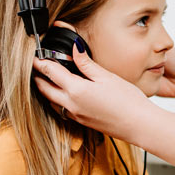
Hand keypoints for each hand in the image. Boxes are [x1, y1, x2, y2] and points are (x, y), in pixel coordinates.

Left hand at [33, 46, 151, 139]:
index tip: (36, 55)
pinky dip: (55, 100)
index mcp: (76, 90)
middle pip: (44, 88)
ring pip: (50, 101)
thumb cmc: (127, 101)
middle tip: (36, 65)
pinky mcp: (81, 122)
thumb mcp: (107, 77)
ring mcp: (75, 115)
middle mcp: (71, 105)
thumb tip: (75, 48)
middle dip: (37, 76)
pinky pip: (60, 110)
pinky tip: (63, 94)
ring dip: (45, 89)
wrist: (138, 125)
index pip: (50, 72)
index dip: (41, 61)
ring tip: (46, 78)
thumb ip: (87, 63)